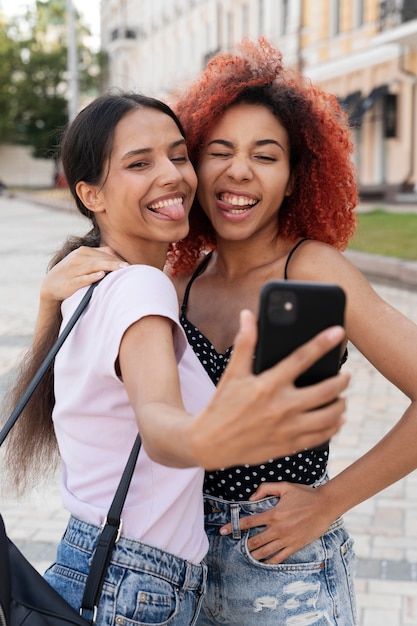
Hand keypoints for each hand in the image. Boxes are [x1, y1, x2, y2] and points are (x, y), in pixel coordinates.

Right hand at [41, 246, 127, 302]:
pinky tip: (101, 275)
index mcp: (83, 252)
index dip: (118, 260)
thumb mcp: (84, 261)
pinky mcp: (69, 282)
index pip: (105, 254)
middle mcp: (78, 258)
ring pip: (93, 267)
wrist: (51, 285)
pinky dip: (91, 277)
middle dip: (115, 263)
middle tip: (129, 267)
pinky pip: (82, 279)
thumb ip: (99, 256)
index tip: (130, 266)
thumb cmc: (73, 272)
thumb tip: (116, 254)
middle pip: (101, 259)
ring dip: (108, 267)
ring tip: (121, 269)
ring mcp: (73, 270)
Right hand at [190, 311, 348, 468]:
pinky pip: (321, 437)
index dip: (322, 342)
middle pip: (326, 390)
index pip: (301, 358)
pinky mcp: (289, 446)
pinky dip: (334, 427)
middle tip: (346, 375)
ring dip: (341, 405)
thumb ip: (244, 343)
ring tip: (342, 397)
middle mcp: (281, 407)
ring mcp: (287, 429)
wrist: (211, 444)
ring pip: (329, 416)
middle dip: (342, 380)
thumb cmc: (222, 405)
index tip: (338, 332)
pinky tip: (337, 420)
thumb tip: (247, 315)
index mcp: (268, 385)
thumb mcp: (232, 373)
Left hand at [219, 482, 333, 562]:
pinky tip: (263, 562)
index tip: (223, 530)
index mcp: (273, 514)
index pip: (249, 522)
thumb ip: (265, 489)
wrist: (325, 505)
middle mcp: (278, 529)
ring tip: (247, 555)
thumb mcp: (284, 486)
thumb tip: (250, 498)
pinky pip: (279, 557)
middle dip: (244, 544)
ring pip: (265, 551)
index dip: (234, 526)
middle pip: (255, 540)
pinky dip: (269, 561)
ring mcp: (287, 539)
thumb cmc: (305, 494)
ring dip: (254, 554)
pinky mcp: (295, 546)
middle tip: (236, 546)